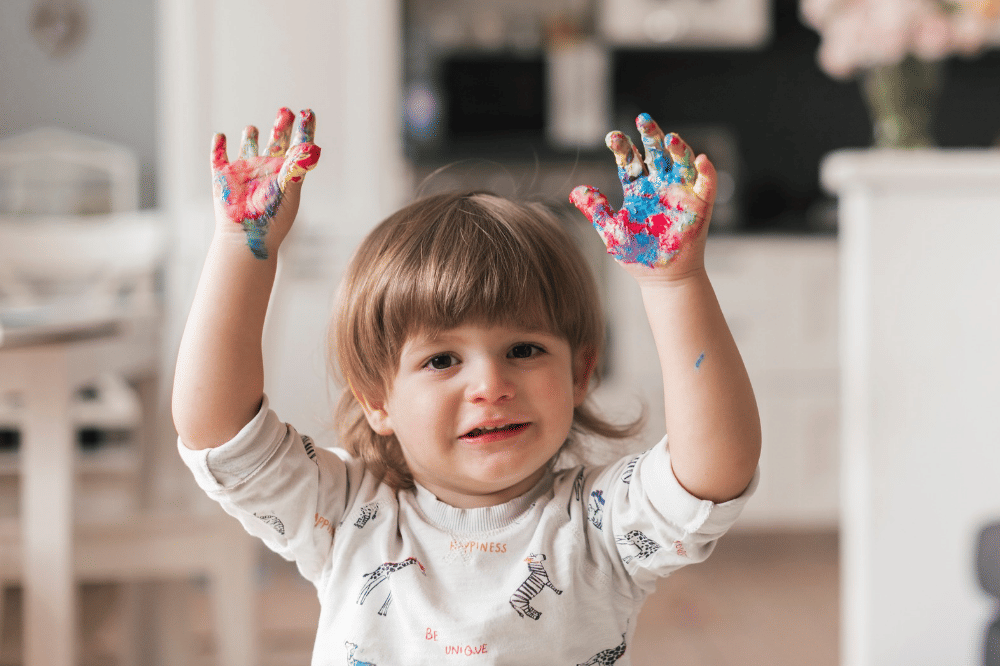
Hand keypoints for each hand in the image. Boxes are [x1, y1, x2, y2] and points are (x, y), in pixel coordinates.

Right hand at [211, 108, 320, 259]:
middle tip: (285, 111)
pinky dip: (218, 146)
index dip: (304, 130)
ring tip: (252, 128)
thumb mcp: (289, 192)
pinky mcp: (223, 176)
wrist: (248, 237)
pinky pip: (218, 157)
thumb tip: (311, 148)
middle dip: (280, 127)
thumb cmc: (273, 220)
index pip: (297, 147)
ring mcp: (244, 172)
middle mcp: (266, 170)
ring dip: (249, 137)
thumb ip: (297, 169)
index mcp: (286, 174)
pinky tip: (220, 136)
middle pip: (275, 143)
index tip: (308, 112)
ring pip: (247, 148)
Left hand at [570, 113, 715, 278]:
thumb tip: (575, 191)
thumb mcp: (611, 231)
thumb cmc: (637, 255)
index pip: (629, 160)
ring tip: (670, 139)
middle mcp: (659, 185)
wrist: (662, 279)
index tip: (612, 138)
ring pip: (682, 162)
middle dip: (650, 135)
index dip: (622, 147)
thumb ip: (596, 210)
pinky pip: (707, 185)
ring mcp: (680, 194)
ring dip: (678, 149)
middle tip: (643, 119)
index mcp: (637, 188)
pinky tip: (701, 160)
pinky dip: (707, 172)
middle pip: (655, 152)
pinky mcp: (700, 206)